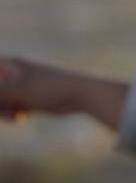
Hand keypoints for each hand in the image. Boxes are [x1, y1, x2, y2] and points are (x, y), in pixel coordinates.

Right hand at [0, 57, 128, 128]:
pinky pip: (12, 107)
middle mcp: (13, 73)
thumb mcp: (16, 91)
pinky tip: (21, 118)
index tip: (3, 102)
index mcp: (8, 64)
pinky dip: (13, 114)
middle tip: (4, 111)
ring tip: (15, 116)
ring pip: (1, 101)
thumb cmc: (49, 88)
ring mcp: (22, 86)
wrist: (82, 95)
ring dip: (2, 110)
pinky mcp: (31, 99)